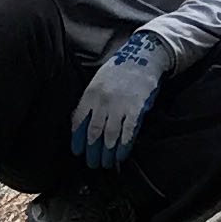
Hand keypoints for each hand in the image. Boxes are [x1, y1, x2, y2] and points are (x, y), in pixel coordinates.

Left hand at [71, 32, 167, 169]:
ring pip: (110, 136)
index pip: (79, 122)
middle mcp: (102, 102)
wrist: (142, 57)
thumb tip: (82, 123)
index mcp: (90, 94)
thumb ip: (90, 101)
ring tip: (106, 163)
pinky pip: (128, 133)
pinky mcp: (136, 109)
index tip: (77, 152)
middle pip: (93, 133)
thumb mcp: (98, 81)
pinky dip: (124, 147)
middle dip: (92, 152)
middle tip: (92, 164)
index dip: (78, 140)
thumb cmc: (118, 70)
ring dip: (107, 153)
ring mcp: (119, 106)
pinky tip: (121, 156)